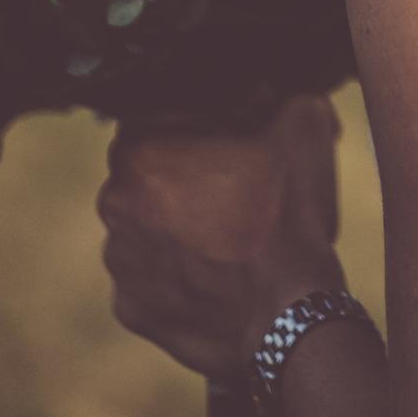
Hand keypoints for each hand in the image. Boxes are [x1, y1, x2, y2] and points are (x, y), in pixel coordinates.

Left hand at [97, 94, 343, 379]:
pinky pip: (151, 275)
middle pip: (149, 168)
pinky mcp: (131, 309)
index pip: (160, 112)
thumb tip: (287, 97)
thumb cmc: (286, 219)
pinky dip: (178, 269)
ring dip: (179, 220)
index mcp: (140, 153)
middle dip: (189, 168)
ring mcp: (119, 263)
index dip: (203, 115)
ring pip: (147, 223)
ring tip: (231, 230)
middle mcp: (114, 205)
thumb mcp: (303, 130)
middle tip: (238, 178)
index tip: (237, 129)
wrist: (287, 319)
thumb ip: (288, 97)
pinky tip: (218, 270)